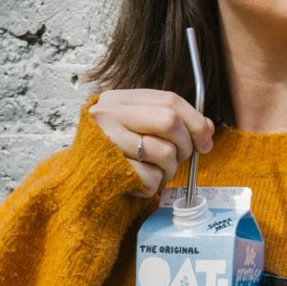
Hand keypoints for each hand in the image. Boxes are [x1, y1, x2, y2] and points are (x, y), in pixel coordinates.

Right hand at [89, 89, 214, 196]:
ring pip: (164, 152)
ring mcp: (106, 140)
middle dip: (185, 145)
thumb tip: (207, 129)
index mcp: (118, 99)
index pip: (169, 99)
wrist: (78, 184)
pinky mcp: (108, 168)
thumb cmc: (113, 156)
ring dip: (169, 169)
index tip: (205, 140)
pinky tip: (138, 184)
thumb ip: (171, 123)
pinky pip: (150, 177)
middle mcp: (108, 114)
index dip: (195, 120)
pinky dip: (152, 186)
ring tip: (154, 172)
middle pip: (169, 121)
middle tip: (180, 159)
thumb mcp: (140, 130)